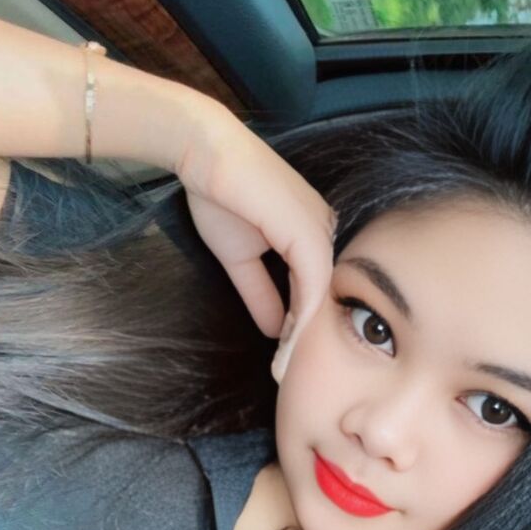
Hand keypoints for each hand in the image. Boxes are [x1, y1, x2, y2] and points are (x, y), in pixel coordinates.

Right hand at [176, 101, 337, 375]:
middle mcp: (325, 234)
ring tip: (287, 371)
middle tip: (289, 375)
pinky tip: (288, 347)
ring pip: (322, 297)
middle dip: (307, 339)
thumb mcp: (241, 257)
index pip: (315, 291)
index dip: (301, 327)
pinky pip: (312, 286)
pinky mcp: (309, 233)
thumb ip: (260, 292)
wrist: (205, 154)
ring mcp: (321, 232)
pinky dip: (302, 320)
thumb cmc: (221, 194)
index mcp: (311, 236)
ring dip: (305, 338)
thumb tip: (271, 330)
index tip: (287, 360)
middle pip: (325, 297)